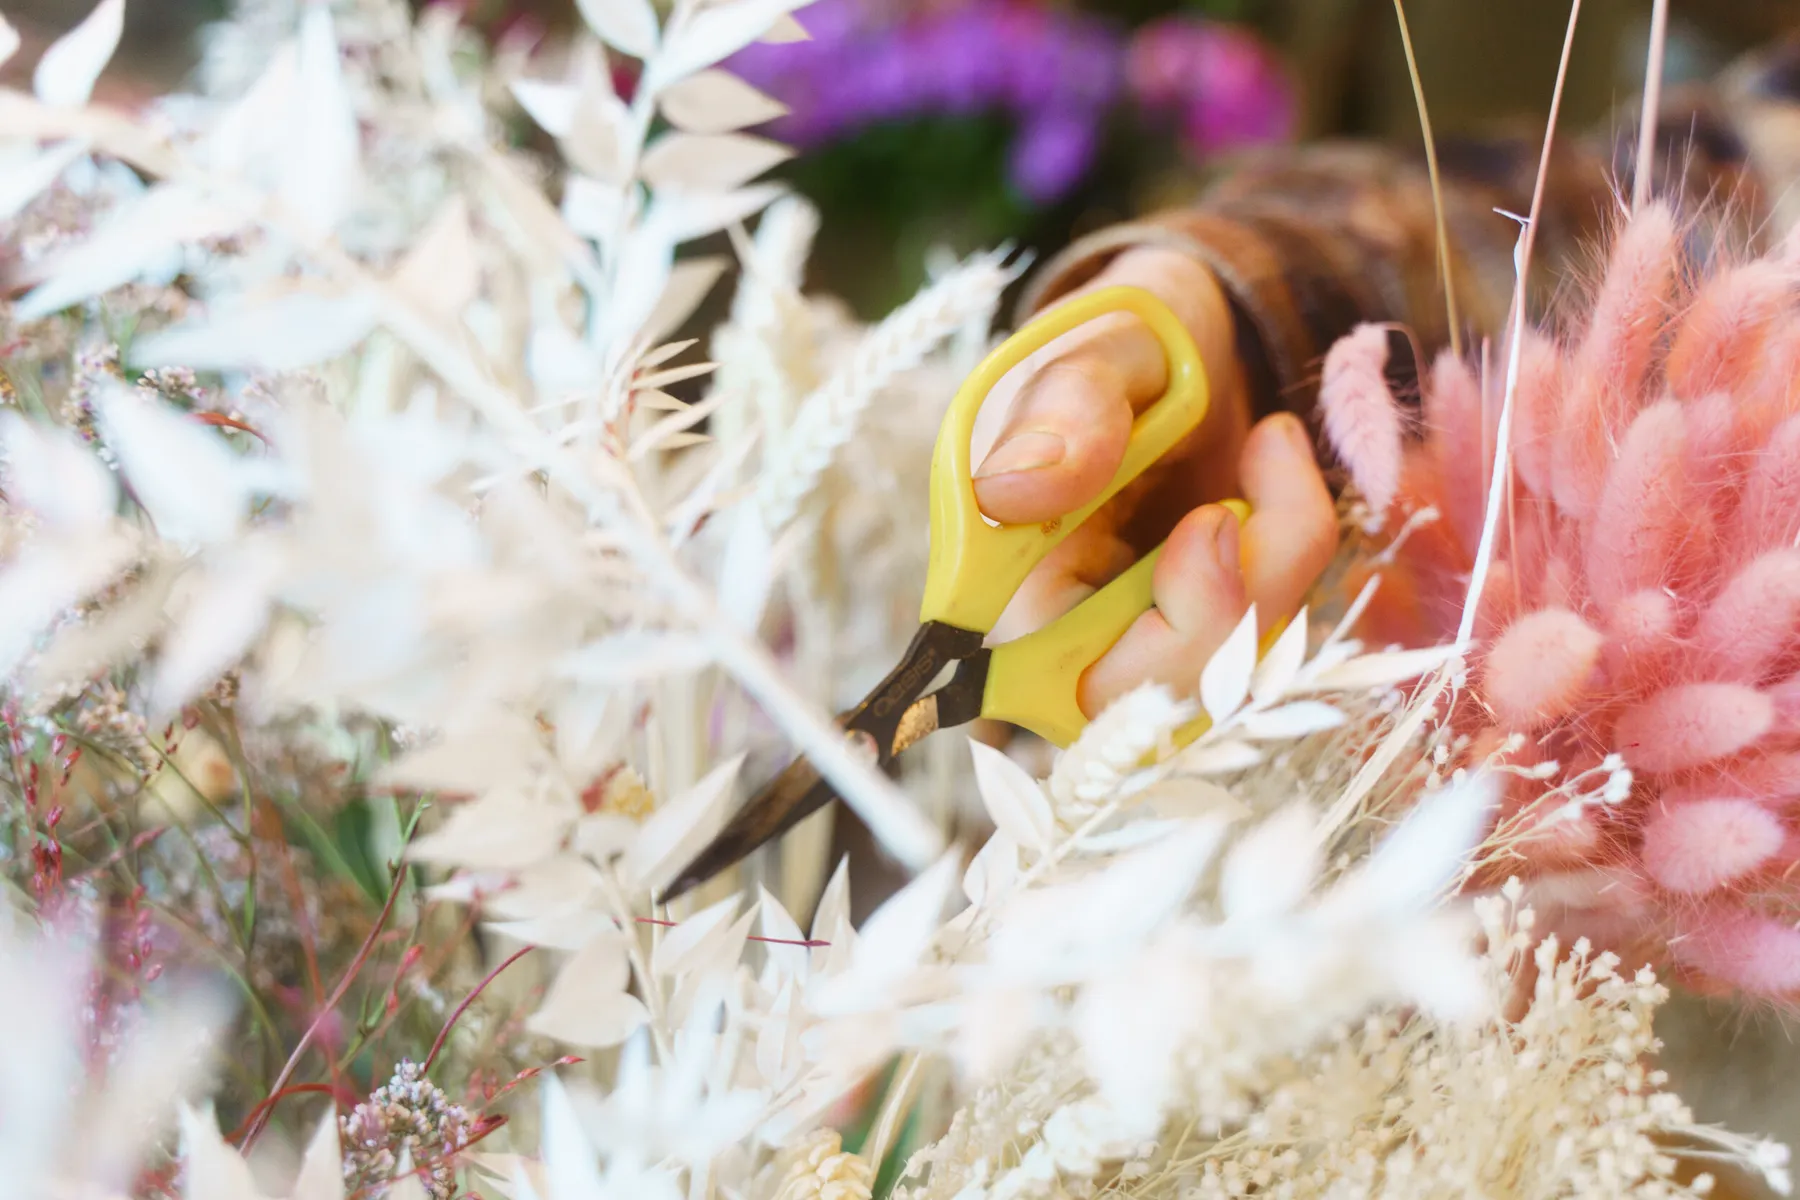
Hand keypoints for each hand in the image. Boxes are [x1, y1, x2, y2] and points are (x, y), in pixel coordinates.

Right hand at [972, 246, 1338, 718]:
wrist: (1193, 338)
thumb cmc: (1125, 342)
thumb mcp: (1098, 343)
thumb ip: (1062, 408)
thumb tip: (1006, 492)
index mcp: (996, 572)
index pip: (1034, 681)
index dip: (1128, 652)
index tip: (1206, 531)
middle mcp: (1058, 631)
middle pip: (1138, 707)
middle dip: (1222, 614)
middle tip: (1238, 500)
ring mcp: (1137, 645)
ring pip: (1217, 683)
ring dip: (1273, 568)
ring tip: (1269, 451)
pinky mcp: (1206, 639)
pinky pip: (1266, 639)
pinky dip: (1293, 551)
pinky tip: (1276, 466)